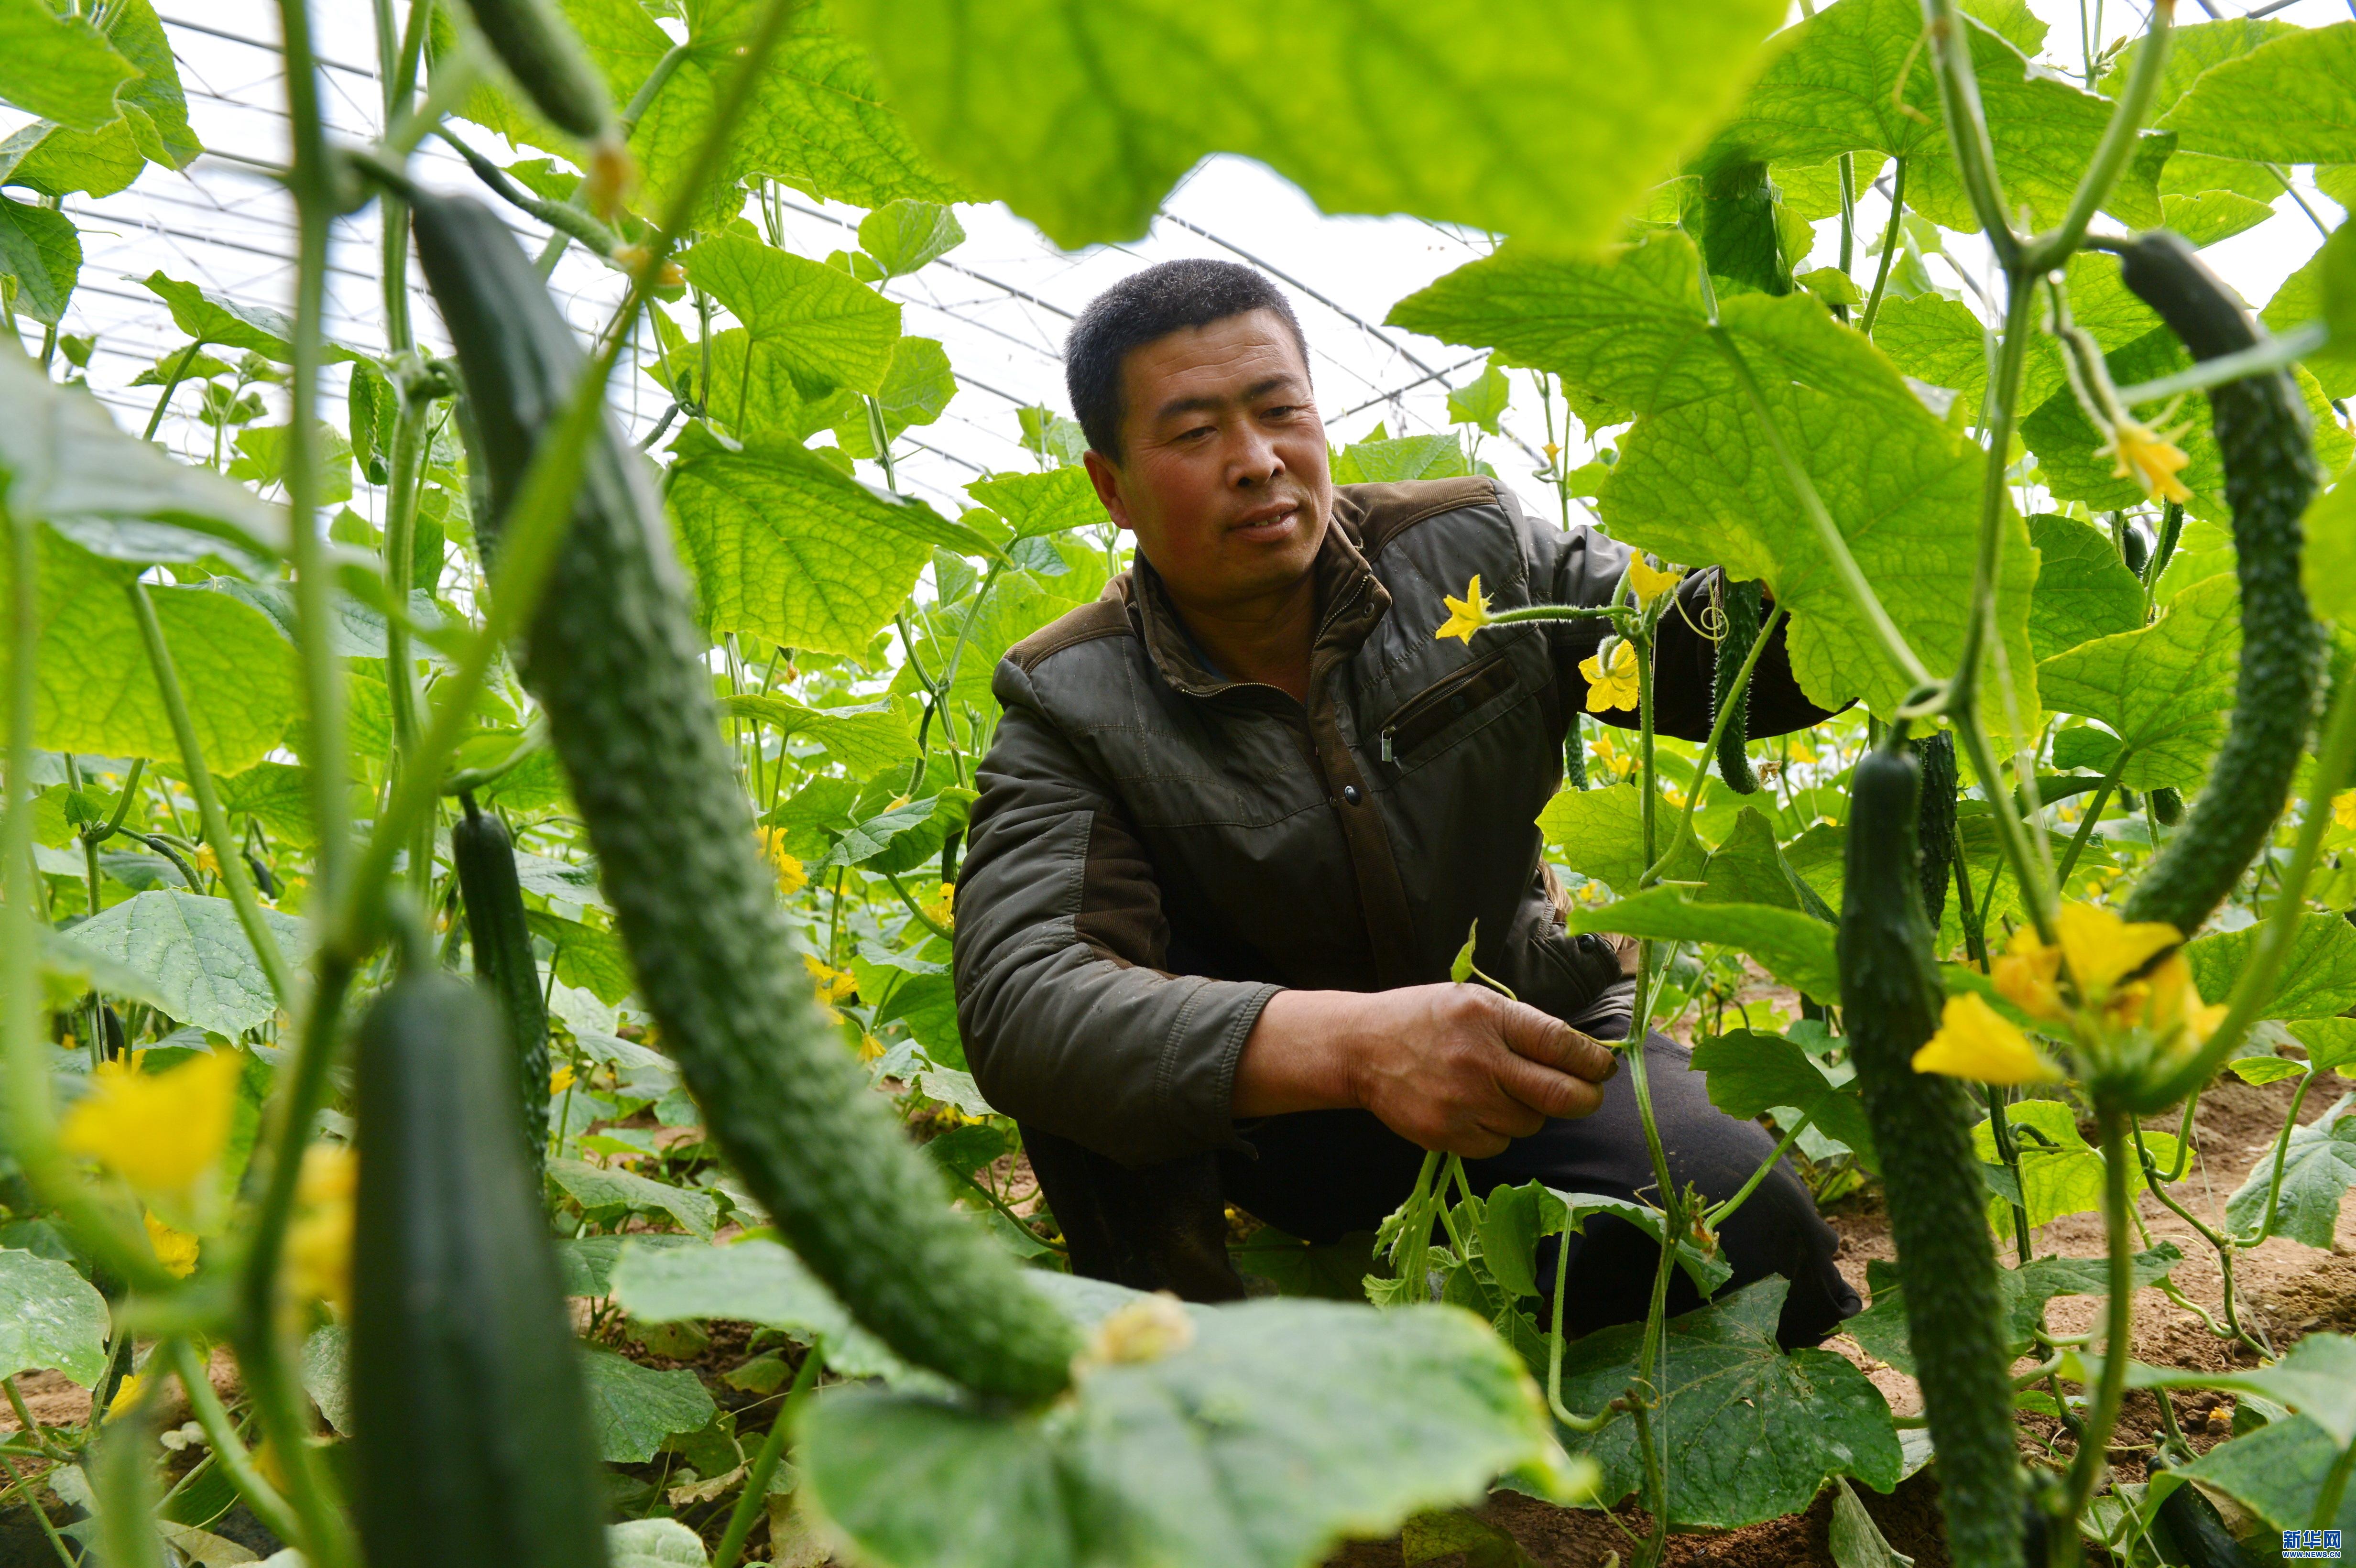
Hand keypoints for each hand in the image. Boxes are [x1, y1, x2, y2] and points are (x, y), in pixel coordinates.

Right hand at [1232, 984, 1616, 1158]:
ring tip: (1503, 1092)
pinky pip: (1498, 1143)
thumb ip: (1522, 1026)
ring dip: (1530, 1112)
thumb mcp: (1472, 1003)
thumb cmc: (1425, 1020)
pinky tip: (1475, 1109)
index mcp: (1488, 1017)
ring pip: (1530, 1123)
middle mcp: (1479, 1060)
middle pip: (1560, 1095)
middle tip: (1587, 1095)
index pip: (1561, 1043)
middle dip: (1586, 1098)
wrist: (1360, 1048)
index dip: (1593, 1060)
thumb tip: (1580, 1055)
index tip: (1603, 1067)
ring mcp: (1462, 1102)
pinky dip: (1497, 1131)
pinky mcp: (1446, 1135)